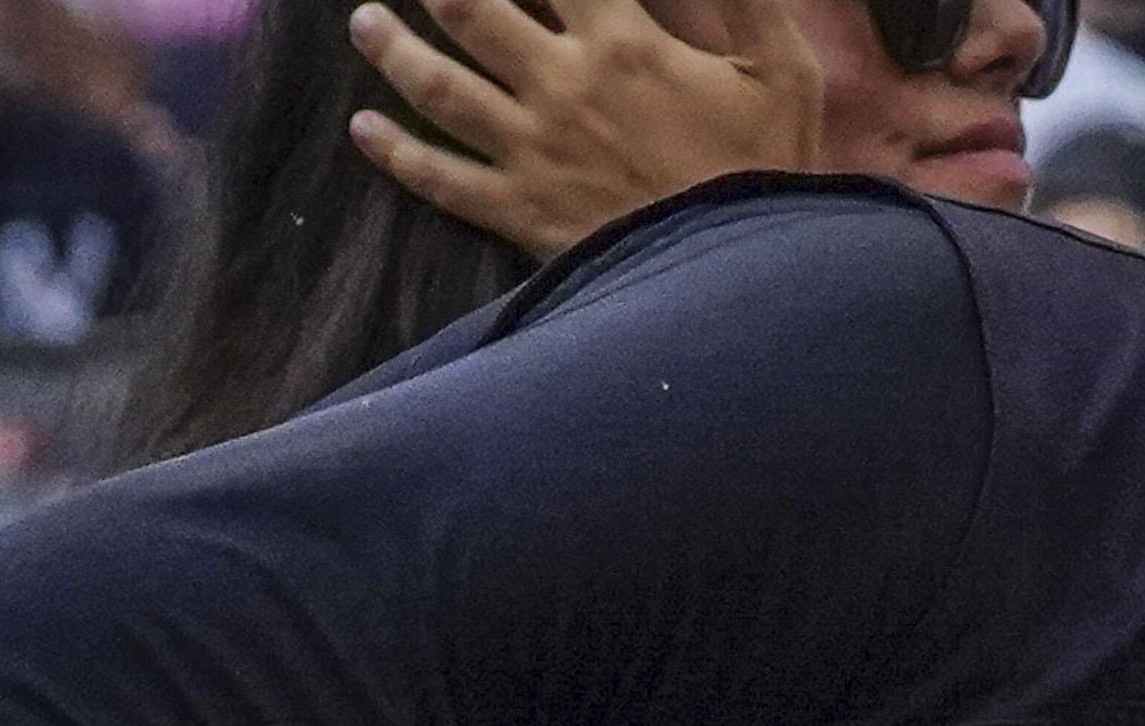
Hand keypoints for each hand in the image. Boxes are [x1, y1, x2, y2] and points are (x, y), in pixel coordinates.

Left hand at [347, 0, 815, 256]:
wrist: (743, 279)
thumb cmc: (769, 169)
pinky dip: (396, 154)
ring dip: (393, 49)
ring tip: (364, 22)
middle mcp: (561, 86)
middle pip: (472, 11)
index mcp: (622, 43)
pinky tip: (363, 129)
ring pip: (439, 88)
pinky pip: (441, 179)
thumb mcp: (781, 68)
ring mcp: (530, 151)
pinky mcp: (519, 211)